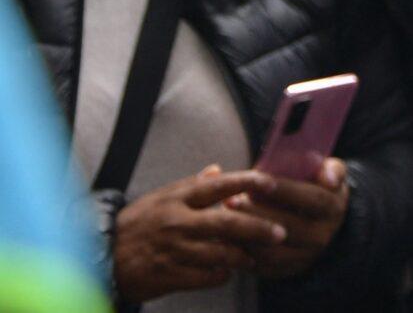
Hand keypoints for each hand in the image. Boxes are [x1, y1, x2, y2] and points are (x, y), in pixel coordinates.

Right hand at [112, 166, 281, 300]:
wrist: (99, 258)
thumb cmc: (135, 226)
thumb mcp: (159, 198)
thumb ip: (191, 186)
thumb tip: (218, 169)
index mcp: (176, 198)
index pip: (218, 186)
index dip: (248, 183)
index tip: (272, 183)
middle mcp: (177, 222)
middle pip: (227, 223)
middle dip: (258, 228)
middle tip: (280, 233)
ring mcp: (173, 250)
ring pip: (221, 253)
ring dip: (243, 256)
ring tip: (254, 257)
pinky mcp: (168, 275)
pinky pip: (207, 277)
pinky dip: (222, 275)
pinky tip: (227, 272)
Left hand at [230, 159, 347, 278]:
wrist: (318, 222)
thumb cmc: (316, 188)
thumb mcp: (330, 173)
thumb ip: (332, 169)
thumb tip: (330, 179)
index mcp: (333, 208)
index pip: (312, 200)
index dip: (286, 191)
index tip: (259, 181)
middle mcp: (321, 236)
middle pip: (288, 228)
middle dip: (257, 213)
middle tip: (230, 201)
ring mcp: (303, 257)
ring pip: (271, 251)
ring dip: (245, 235)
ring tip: (225, 219)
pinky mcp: (283, 270)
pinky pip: (259, 265)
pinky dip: (241, 251)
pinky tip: (225, 236)